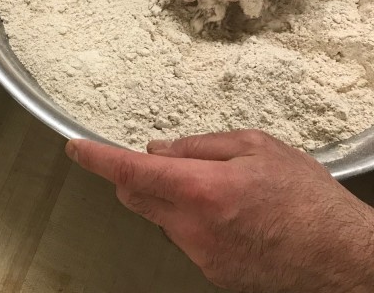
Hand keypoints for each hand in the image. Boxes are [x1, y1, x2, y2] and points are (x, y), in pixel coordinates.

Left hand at [66, 130, 373, 292]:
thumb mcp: (258, 148)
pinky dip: (192, 221)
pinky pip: (185, 239)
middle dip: (135, 176)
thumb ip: (200, 145)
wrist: (345, 259)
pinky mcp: (211, 273)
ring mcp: (199, 255)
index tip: (75, 148)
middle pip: (135, 197)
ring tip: (222, 192)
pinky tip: (232, 217)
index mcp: (199, 189)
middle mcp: (190, 227)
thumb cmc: (309, 200)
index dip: (96, 158)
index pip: (129, 170)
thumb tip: (160, 148)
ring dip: (170, 199)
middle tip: (166, 162)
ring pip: (161, 218)